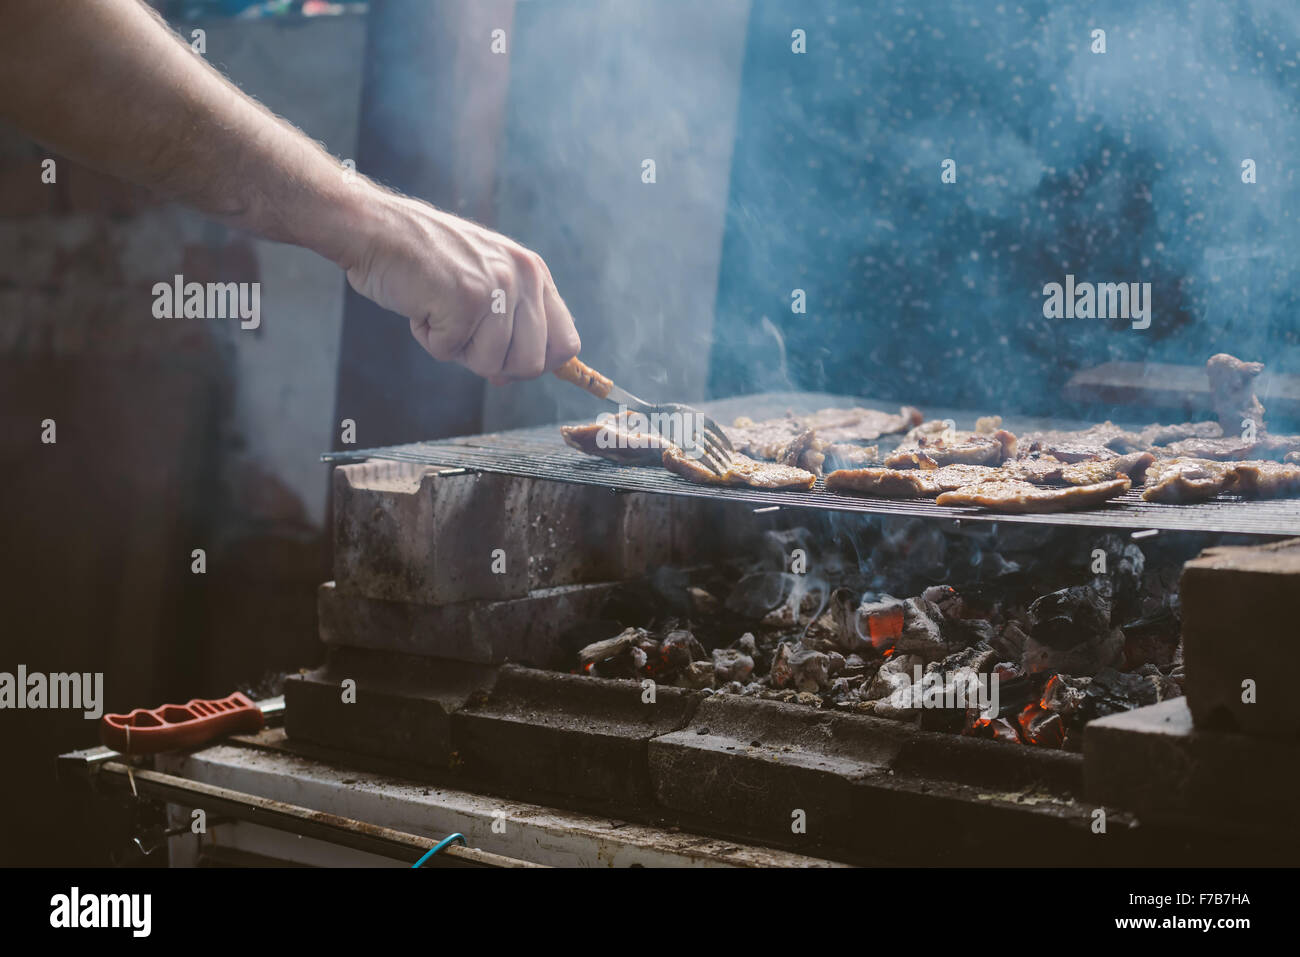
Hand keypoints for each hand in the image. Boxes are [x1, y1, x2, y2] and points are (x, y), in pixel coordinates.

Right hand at [339, 187, 579, 383]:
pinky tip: (422, 304)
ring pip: (490, 364)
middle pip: (532, 365)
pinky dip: (430, 338)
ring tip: (440, 309)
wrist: (377, 229)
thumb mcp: (483, 282)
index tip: (511, 364)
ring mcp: (496, 287)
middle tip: (465, 335)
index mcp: (534, 273)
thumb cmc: (425, 260)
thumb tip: (509, 377)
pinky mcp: (465, 300)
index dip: (540, 364)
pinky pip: (450, 352)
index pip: (566, 343)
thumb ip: (507, 325)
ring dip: (457, 348)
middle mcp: (524, 277)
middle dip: (495, 364)